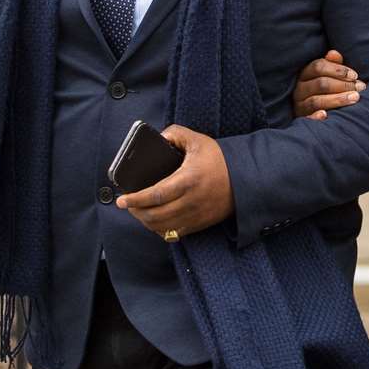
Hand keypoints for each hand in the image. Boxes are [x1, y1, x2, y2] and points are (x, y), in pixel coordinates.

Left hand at [117, 125, 234, 237]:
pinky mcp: (200, 224)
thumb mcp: (198, 140)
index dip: (135, 200)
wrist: (246, 180)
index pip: (154, 195)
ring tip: (139, 212)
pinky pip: (174, 234)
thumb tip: (159, 138)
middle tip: (128, 205)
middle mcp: (191, 201)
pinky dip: (160, 230)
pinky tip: (155, 222)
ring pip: (162, 227)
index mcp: (187, 180)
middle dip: (136, 212)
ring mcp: (195, 215)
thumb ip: (175, 134)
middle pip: (155, 215)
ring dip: (146, 222)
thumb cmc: (220, 160)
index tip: (122, 200)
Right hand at [292, 49, 364, 120]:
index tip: (355, 76)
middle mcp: (299, 89)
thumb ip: (332, 64)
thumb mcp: (327, 75)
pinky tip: (326, 115)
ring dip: (337, 99)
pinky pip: (307, 118)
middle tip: (360, 87)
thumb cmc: (325, 89)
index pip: (318, 67)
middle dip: (342, 85)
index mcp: (304, 74)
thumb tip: (334, 53)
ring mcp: (299, 105)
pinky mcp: (301, 119)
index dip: (338, 70)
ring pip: (316, 101)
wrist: (312, 111)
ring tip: (355, 98)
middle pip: (320, 84)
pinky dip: (315, 117)